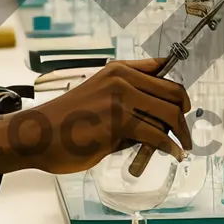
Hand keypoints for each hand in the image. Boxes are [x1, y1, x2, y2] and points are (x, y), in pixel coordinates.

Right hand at [0, 59, 191, 178]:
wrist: (38, 135)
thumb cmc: (65, 122)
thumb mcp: (97, 96)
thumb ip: (126, 101)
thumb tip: (157, 119)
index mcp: (117, 70)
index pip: (161, 69)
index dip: (177, 89)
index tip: (184, 105)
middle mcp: (121, 79)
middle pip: (172, 92)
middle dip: (184, 113)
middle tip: (186, 132)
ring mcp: (121, 100)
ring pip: (168, 114)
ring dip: (181, 133)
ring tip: (182, 146)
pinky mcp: (118, 123)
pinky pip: (156, 135)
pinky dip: (169, 147)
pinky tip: (172, 154)